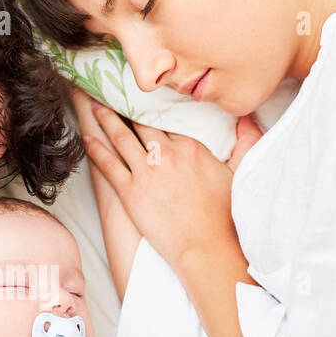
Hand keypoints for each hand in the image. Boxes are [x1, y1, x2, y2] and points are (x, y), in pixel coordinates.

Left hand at [74, 88, 261, 270]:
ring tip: (95, 106)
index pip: (165, 118)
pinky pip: (108, 165)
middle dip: (125, 105)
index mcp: (190, 146)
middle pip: (140, 122)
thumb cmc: (224, 215)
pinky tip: (87, 137)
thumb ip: (247, 140)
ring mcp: (146, 172)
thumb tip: (249, 117)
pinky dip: (96, 149)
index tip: (141, 95)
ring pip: (120, 137)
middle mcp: (165, 154)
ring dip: (105, 119)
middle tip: (111, 90)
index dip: (151, 106)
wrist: (205, 246)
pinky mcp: (130, 192)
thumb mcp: (241, 171)